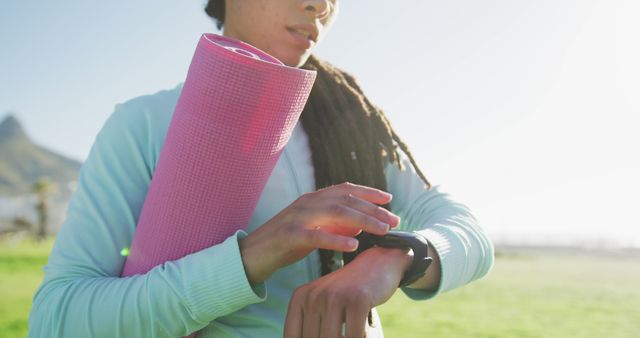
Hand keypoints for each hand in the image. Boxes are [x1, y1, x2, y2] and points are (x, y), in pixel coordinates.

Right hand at [238, 182, 400, 283]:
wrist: (250, 256)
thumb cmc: (283, 244)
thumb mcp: (312, 231)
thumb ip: (333, 225)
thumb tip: (359, 224)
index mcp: (312, 199)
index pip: (345, 189)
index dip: (368, 192)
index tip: (389, 199)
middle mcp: (306, 203)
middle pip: (346, 200)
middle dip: (373, 209)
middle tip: (393, 220)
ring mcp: (297, 217)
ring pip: (336, 213)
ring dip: (363, 220)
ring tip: (382, 230)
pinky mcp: (289, 235)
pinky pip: (316, 235)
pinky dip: (337, 239)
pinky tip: (353, 244)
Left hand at [283, 246, 411, 337]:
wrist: (377, 264)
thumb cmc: (348, 293)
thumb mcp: (322, 305)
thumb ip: (311, 327)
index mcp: (300, 297)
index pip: (293, 336)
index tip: (321, 337)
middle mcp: (314, 296)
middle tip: (339, 334)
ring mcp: (335, 296)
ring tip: (350, 334)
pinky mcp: (358, 300)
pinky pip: (353, 336)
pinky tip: (362, 332)